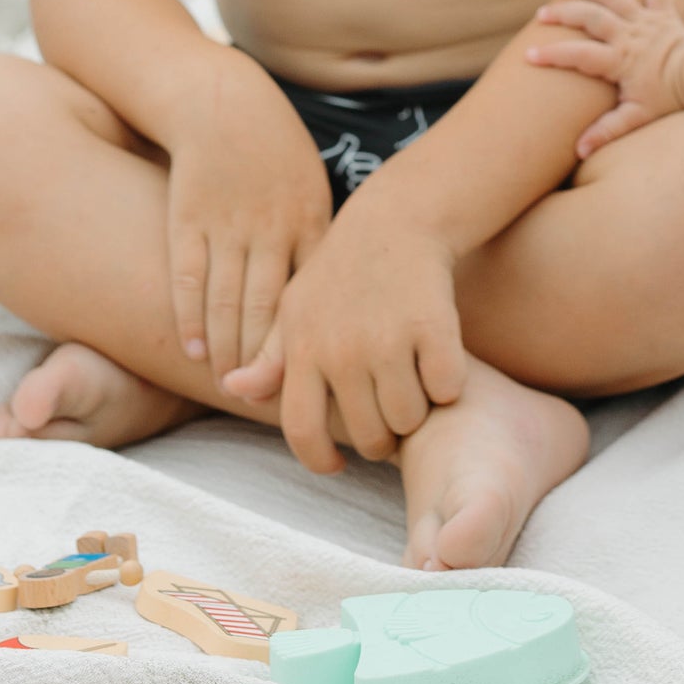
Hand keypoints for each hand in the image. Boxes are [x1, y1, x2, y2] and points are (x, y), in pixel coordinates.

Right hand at [163, 53, 331, 382]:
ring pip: (226, 300)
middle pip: (269, 308)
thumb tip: (340, 302)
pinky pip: (189, 278)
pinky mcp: (187, 219)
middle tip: (271, 406)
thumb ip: (318, 240)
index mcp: (310, 217)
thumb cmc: (275, 153)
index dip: (313, 341)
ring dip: (226, 349)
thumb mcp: (311, 187)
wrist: (222, 103)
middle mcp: (270, 224)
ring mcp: (226, 222)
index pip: (315, 295)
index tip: (319, 382)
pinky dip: (190, 318)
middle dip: (268, 360)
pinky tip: (193, 351)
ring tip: (228, 386)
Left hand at [223, 191, 466, 473]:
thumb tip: (234, 391)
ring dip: (418, 410)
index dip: (320, 460)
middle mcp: (342, 349)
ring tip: (412, 381)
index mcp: (304, 348)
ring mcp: (388, 338)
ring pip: (409, 419)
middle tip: (387, 408)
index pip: (302, 432)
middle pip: (369, 436)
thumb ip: (270, 358)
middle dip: (382, 434)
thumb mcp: (296, 308)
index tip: (338, 465)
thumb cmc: (340, 272)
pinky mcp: (433, 325)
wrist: (396, 219)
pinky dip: (449, 383)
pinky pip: (447, 388)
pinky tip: (440, 360)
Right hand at [526, 0, 683, 158]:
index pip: (580, 56)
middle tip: (542, 13)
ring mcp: (646, 21)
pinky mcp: (665, 14)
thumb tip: (578, 150)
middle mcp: (629, 35)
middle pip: (591, 17)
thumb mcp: (636, 118)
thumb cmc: (669, 102)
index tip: (529, 55)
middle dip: (564, 13)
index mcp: (620, 60)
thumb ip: (606, 131)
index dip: (554, 56)